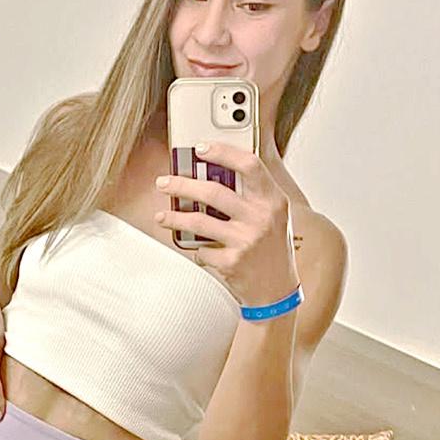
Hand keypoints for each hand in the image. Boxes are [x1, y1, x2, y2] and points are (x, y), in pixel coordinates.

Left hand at [153, 142, 299, 307]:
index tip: (200, 148)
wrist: (278, 291)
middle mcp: (261, 218)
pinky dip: (196, 250)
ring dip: (174, 218)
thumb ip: (253, 194)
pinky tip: (197, 250)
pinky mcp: (232, 262)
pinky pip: (201, 250)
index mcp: (273, 200)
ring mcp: (246, 241)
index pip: (249, 165)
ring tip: (162, 216)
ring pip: (199, 221)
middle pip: (214, 191)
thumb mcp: (274, 216)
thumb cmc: (272, 249)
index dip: (223, 152)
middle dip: (182, 184)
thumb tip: (214, 170)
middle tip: (163, 183)